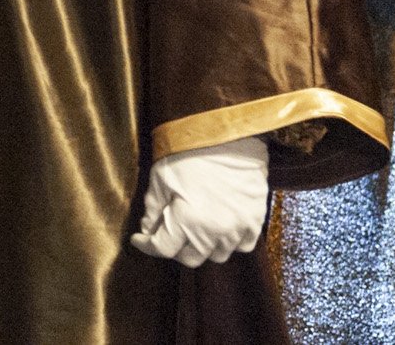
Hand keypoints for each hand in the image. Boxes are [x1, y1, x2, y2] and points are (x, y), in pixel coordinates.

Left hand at [129, 136, 268, 265]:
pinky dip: (230, 242)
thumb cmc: (189, 153)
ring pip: (217, 255)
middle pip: (190, 258)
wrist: (228, 135)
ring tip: (195, 227)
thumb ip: (153, 208)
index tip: (139, 239)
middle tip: (169, 231)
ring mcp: (237, 229)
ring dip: (203, 246)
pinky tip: (220, 226)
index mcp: (187, 222)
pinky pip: (242, 246)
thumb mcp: (161, 178)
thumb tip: (148, 229)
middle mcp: (214, 232)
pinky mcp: (255, 221)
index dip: (147, 245)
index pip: (163, 249)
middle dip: (175, 247)